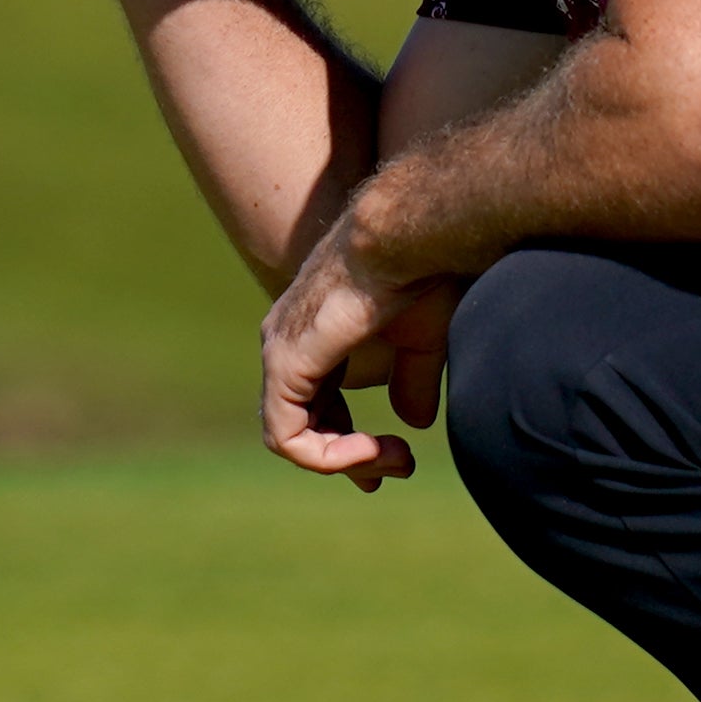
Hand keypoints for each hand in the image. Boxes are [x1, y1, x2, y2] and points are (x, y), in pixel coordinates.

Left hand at [259, 215, 460, 488]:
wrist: (405, 236)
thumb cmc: (418, 270)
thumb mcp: (421, 339)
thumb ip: (412, 381)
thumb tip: (414, 421)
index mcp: (312, 333)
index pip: (315, 404)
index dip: (349, 440)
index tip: (395, 456)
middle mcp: (285, 343)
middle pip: (302, 425)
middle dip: (349, 458)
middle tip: (398, 464)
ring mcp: (279, 353)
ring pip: (291, 438)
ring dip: (345, 460)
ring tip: (394, 456)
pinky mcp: (284, 365)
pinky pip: (286, 437)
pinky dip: (327, 457)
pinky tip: (371, 449)